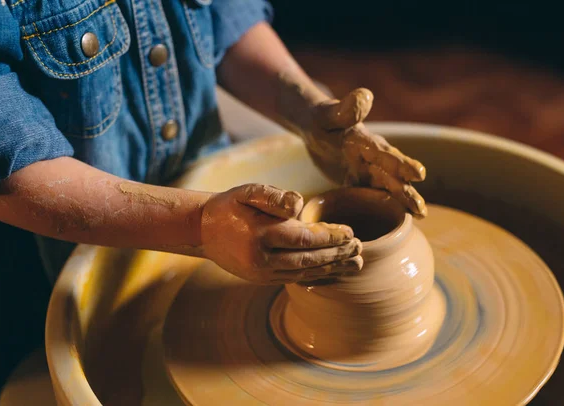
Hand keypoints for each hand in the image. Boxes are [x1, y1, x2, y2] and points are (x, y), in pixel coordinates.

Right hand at [200, 184, 362, 283]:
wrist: (203, 230)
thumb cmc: (230, 206)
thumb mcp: (248, 191)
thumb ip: (274, 196)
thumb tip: (300, 204)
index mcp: (260, 235)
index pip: (305, 238)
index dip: (330, 237)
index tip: (350, 233)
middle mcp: (262, 259)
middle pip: (309, 259)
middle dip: (337, 255)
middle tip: (360, 249)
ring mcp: (262, 273)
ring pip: (305, 273)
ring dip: (333, 269)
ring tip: (356, 265)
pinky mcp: (262, 280)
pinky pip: (295, 279)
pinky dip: (317, 277)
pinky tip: (334, 274)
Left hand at [303, 89, 427, 216]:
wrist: (317, 128)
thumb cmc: (322, 120)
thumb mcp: (329, 115)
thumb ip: (346, 109)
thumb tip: (365, 95)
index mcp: (367, 141)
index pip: (386, 154)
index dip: (401, 164)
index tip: (419, 174)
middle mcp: (373, 157)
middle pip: (392, 176)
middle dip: (407, 193)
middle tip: (422, 210)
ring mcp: (367, 170)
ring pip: (387, 188)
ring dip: (402, 202)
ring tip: (421, 216)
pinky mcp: (357, 181)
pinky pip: (370, 197)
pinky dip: (381, 208)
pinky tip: (395, 222)